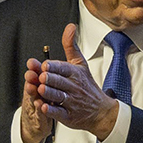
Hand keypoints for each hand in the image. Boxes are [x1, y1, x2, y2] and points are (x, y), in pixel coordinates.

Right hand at [20, 58, 50, 142]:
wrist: (36, 124)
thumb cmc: (41, 102)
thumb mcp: (42, 87)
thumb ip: (43, 72)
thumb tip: (46, 56)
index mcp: (38, 85)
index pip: (35, 74)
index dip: (33, 68)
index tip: (32, 63)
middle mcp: (35, 94)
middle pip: (32, 84)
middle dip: (31, 78)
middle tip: (31, 74)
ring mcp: (36, 106)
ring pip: (33, 97)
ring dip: (32, 92)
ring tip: (32, 87)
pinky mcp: (40, 118)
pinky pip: (40, 113)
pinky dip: (40, 109)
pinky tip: (40, 105)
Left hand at [33, 23, 120, 138]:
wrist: (101, 111)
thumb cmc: (88, 86)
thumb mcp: (81, 64)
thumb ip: (71, 46)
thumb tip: (70, 26)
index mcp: (75, 73)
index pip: (63, 68)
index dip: (53, 67)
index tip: (45, 65)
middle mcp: (74, 87)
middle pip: (60, 82)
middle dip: (50, 79)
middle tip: (41, 76)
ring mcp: (72, 102)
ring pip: (58, 96)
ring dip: (49, 93)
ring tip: (40, 90)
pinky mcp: (69, 116)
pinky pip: (59, 113)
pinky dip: (51, 110)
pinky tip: (43, 107)